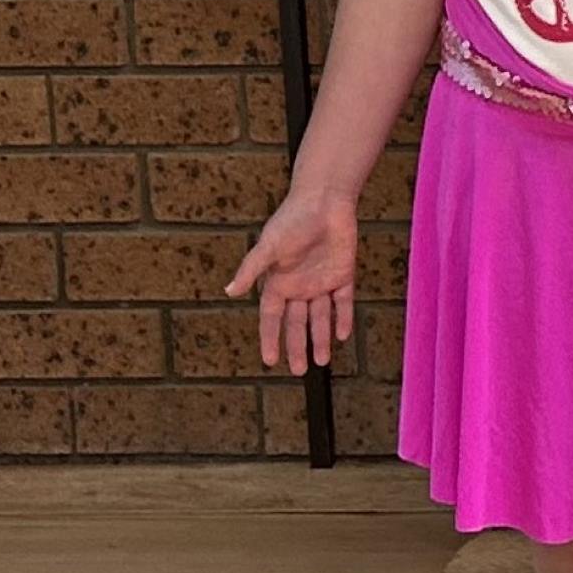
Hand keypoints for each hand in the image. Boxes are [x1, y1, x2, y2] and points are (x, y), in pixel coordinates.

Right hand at [227, 187, 357, 368]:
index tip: (269, 361)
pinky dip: (342, 317)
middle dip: (297, 347)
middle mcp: (299, 287)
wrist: (324, 201)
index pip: (271, 318)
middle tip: (297, 371)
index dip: (270, 338)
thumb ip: (252, 269)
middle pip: (297, 324)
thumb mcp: (269, 247)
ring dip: (321, 338)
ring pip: (320, 317)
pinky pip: (343, 302)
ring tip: (321, 361)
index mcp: (277, 283)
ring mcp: (321, 282)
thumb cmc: (291, 221)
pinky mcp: (343, 274)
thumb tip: (229, 291)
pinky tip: (342, 335)